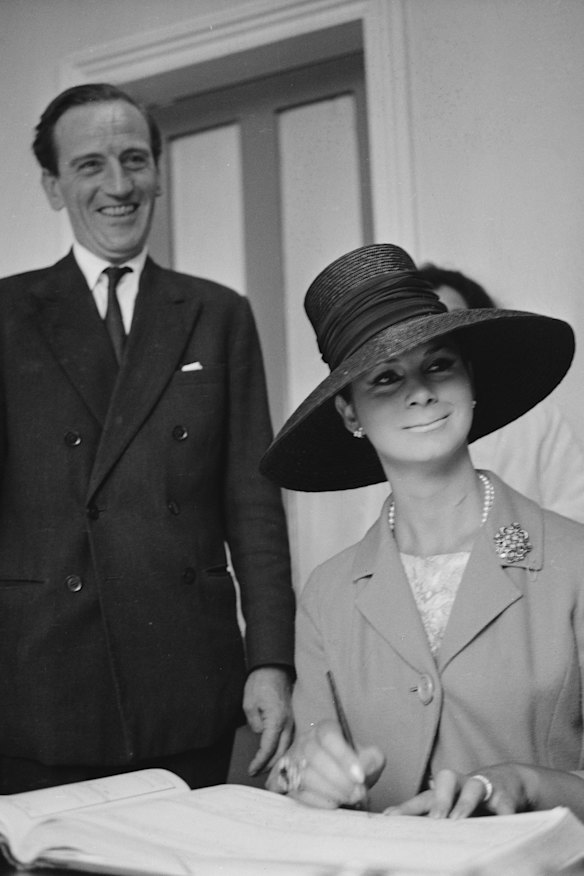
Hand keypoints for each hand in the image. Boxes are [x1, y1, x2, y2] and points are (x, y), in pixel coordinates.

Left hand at [243, 666, 293, 775]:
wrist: (273, 667)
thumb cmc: (260, 683)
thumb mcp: (249, 704)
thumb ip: (255, 724)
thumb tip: (261, 735)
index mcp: (276, 720)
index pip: (268, 748)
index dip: (259, 762)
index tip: (251, 770)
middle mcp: (288, 722)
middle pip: (282, 751)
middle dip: (271, 766)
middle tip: (260, 774)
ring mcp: (293, 719)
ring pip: (289, 746)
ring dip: (279, 759)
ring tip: (269, 768)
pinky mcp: (294, 716)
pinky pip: (291, 738)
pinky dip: (285, 749)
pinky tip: (279, 754)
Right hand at [266, 719, 384, 809]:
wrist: (339, 782)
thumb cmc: (354, 768)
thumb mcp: (369, 759)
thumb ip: (372, 759)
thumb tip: (363, 768)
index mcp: (325, 729)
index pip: (329, 736)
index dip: (344, 757)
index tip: (360, 777)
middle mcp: (305, 741)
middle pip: (315, 757)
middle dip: (340, 780)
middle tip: (357, 793)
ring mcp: (291, 761)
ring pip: (306, 776)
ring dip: (331, 792)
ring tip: (348, 798)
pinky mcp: (284, 781)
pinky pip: (297, 793)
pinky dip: (318, 802)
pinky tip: (333, 802)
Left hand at [384, 765, 531, 818]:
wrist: (509, 781)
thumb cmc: (470, 801)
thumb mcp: (452, 810)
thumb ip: (436, 822)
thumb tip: (412, 843)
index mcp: (443, 791)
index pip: (422, 798)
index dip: (406, 807)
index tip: (389, 817)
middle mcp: (461, 784)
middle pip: (445, 780)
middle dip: (439, 799)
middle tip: (434, 819)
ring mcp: (484, 787)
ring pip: (474, 787)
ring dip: (465, 803)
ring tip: (459, 820)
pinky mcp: (505, 796)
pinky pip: (504, 805)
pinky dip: (504, 815)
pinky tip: (504, 826)